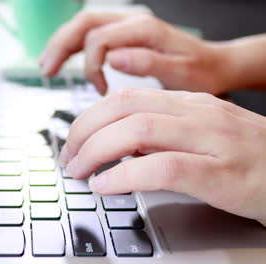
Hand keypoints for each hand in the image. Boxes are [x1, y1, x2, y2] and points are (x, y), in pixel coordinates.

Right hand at [39, 12, 229, 94]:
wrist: (215, 65)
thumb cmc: (201, 72)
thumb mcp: (182, 74)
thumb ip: (148, 64)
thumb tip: (113, 59)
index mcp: (145, 30)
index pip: (100, 39)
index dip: (91, 66)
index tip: (100, 91)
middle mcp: (133, 22)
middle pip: (84, 24)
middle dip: (61, 46)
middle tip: (47, 70)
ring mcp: (127, 27)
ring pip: (84, 26)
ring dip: (62, 45)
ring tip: (47, 66)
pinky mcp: (124, 35)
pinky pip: (92, 35)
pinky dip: (75, 48)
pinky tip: (65, 62)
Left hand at [60, 88, 265, 225]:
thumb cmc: (247, 157)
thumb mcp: (200, 135)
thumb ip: (161, 136)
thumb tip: (116, 146)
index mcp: (189, 103)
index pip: (125, 98)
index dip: (89, 118)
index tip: (74, 141)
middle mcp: (197, 114)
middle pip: (124, 109)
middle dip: (85, 132)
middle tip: (69, 157)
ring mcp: (211, 141)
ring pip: (138, 131)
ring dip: (97, 151)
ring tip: (80, 171)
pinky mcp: (221, 174)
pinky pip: (162, 168)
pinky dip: (125, 176)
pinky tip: (106, 185)